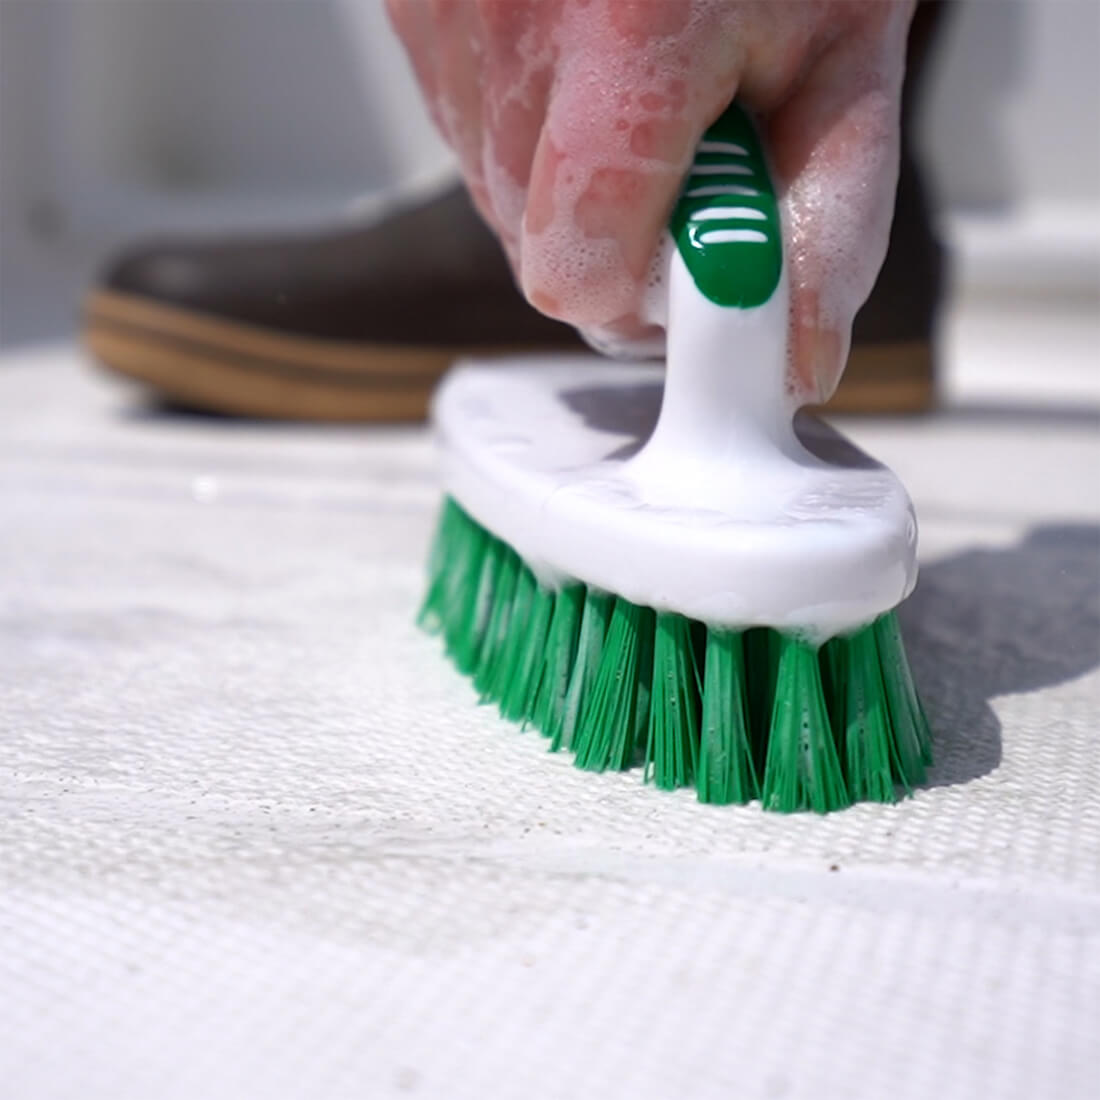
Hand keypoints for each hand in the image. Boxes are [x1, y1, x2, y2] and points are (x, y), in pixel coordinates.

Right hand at [386, 0, 915, 401]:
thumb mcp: (848, 46)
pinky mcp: (413, 7)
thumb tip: (795, 360)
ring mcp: (443, 15)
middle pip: (536, 254)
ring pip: (497, 202)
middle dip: (619, 243)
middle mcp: (507, 24)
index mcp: (627, 32)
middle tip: (687, 158)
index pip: (577, 272)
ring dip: (573, 189)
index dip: (640, 295)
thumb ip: (830, 215)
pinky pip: (468, 137)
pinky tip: (581, 57)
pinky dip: (530, 133)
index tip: (699, 260)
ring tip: (637, 91)